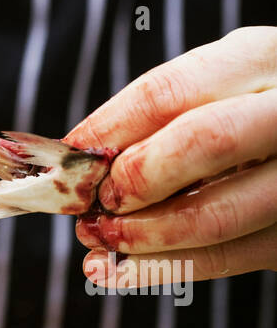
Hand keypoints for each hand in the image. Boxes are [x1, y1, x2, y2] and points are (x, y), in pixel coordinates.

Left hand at [66, 27, 276, 283]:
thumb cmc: (252, 109)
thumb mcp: (222, 86)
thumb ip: (166, 113)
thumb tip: (85, 157)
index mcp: (264, 57)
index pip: (173, 89)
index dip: (111, 126)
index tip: (70, 155)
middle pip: (206, 141)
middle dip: (136, 177)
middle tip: (95, 202)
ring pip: (218, 215)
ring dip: (143, 234)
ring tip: (98, 239)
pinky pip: (230, 259)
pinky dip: (165, 268)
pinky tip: (120, 270)